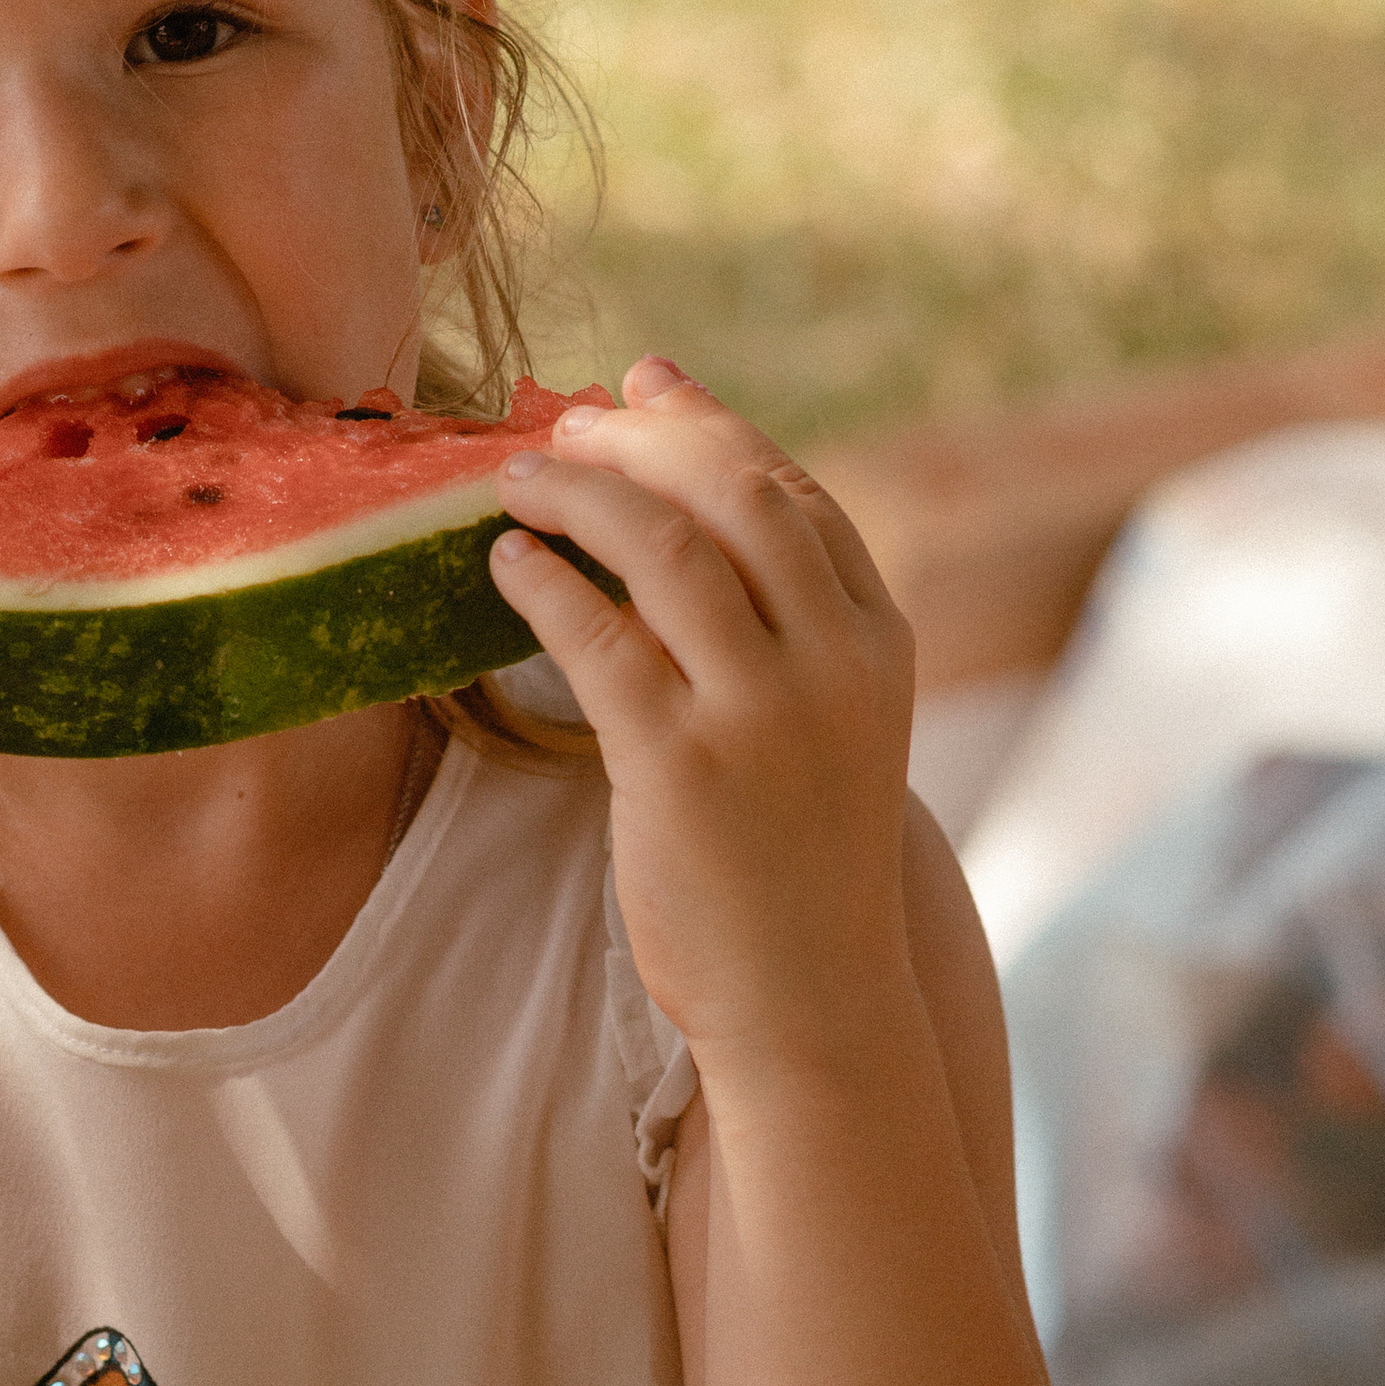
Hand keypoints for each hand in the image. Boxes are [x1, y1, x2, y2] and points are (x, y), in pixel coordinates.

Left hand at [489, 360, 916, 1068]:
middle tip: (565, 426)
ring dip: (579, 490)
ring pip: (663, 545)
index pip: (793, 489)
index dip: (708, 425)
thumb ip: (782, 615)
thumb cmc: (797, 853)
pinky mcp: (680, 766)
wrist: (810, 1000)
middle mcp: (832, 662)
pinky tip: (506, 563)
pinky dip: (543, 580)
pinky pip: (597, 637)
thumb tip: (697, 495)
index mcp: (878, 640)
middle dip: (641, 439)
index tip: (640, 385)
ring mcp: (761, 713)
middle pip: (733, 492)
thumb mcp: (826, 719)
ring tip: (517, 479)